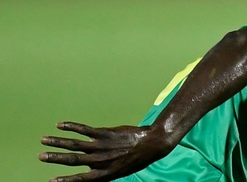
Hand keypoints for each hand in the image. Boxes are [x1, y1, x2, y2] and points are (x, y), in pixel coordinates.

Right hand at [39, 121, 173, 181]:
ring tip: (44, 140)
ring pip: (75, 144)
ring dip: (57, 142)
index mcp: (104, 174)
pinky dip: (72, 127)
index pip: (80, 179)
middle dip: (55, 158)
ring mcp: (102, 146)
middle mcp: (101, 161)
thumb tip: (87, 173)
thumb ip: (103, 172)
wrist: (152, 144)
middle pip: (73, 160)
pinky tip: (60, 124)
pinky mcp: (106, 133)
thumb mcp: (119, 172)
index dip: (65, 180)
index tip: (50, 181)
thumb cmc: (136, 159)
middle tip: (40, 156)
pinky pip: (85, 130)